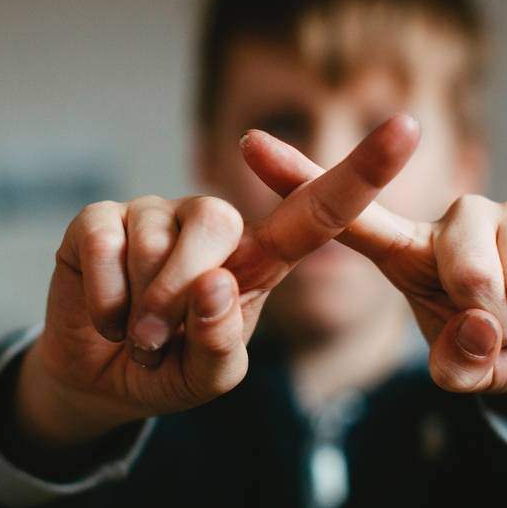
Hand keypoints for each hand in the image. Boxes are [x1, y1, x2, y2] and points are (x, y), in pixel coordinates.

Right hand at [17, 115, 421, 446]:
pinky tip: (103, 313)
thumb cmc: (168, 369)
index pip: (319, 211)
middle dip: (181, 296)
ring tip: (133, 331)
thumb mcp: (208, 378)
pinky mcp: (101, 217)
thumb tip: (214, 282)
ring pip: (155, 243)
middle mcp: (213, 224)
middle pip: (218, 228)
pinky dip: (103, 298)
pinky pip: (103, 245)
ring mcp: (156, 213)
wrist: (97, 379)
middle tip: (158, 342)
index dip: (363, 170)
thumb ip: (220, 344)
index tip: (409, 127)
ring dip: (138, 308)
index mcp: (259, 259)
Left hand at [241, 128, 506, 396]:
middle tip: (501, 331)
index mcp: (410, 251)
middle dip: (493, 322)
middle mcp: (457, 218)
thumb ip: (460, 365)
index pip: (349, 215)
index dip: (299, 178)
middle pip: (466, 269)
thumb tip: (479, 329)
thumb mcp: (467, 369)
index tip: (248, 142)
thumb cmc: (499, 349)